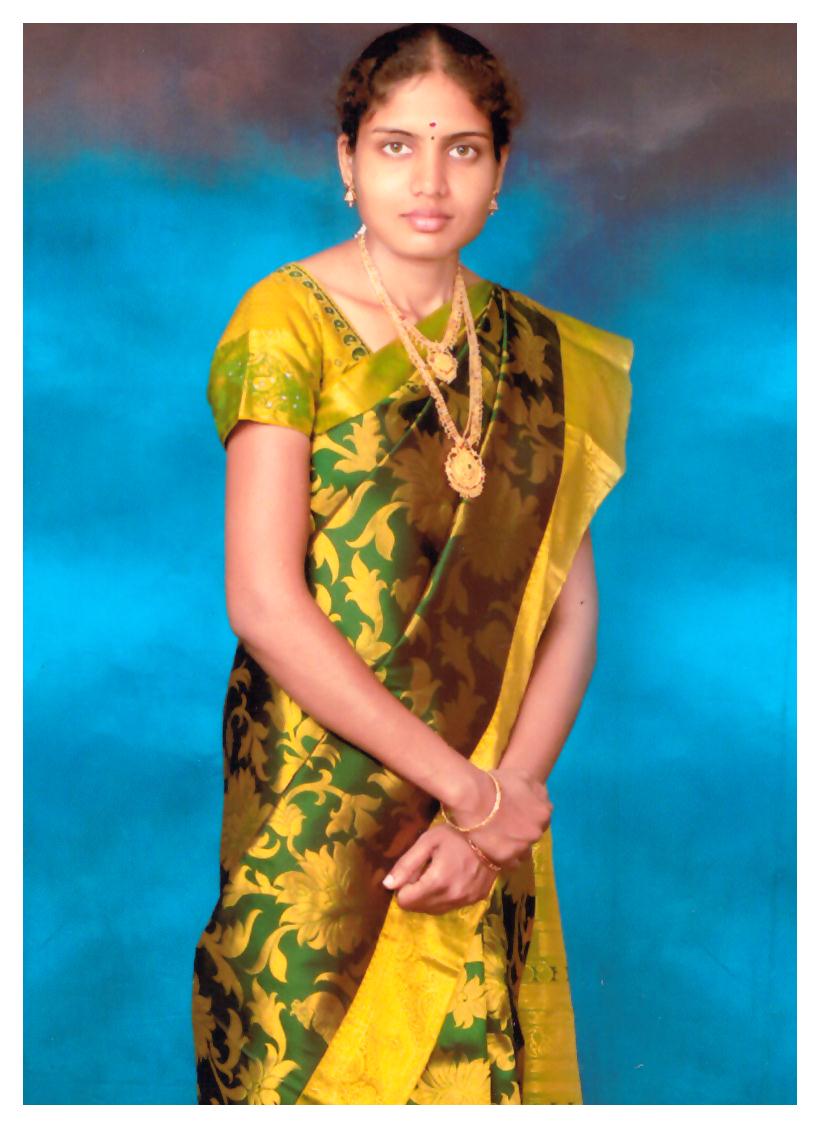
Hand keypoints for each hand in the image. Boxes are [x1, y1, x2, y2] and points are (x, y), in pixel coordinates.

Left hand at [381, 824, 501, 914]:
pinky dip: (444, 897)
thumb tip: (387, 885)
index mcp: (437, 882)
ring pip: (434, 910)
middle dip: (414, 893)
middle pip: (419, 908)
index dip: (403, 887)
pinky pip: (450, 906)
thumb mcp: (427, 842)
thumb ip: (406, 864)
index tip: (411, 871)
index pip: (406, 901)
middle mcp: (451, 897)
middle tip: (423, 871)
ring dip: (428, 898)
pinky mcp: (475, 900)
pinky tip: (449, 879)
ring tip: (435, 874)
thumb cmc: (456, 834)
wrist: (493, 835)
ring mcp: (465, 901)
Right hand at [445, 765, 553, 867]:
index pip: (541, 819)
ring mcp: (523, 847)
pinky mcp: (507, 858)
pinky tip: (494, 850)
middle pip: (532, 835)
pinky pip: (511, 864)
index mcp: (544, 812)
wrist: (473, 798)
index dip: (528, 817)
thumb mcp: (523, 777)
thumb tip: (541, 795)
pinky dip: (505, 858)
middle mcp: (537, 832)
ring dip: (515, 847)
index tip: (516, 816)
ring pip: (523, 851)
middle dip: (522, 832)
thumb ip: (536, 790)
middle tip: (506, 827)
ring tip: (499, 840)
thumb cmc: (496, 783)